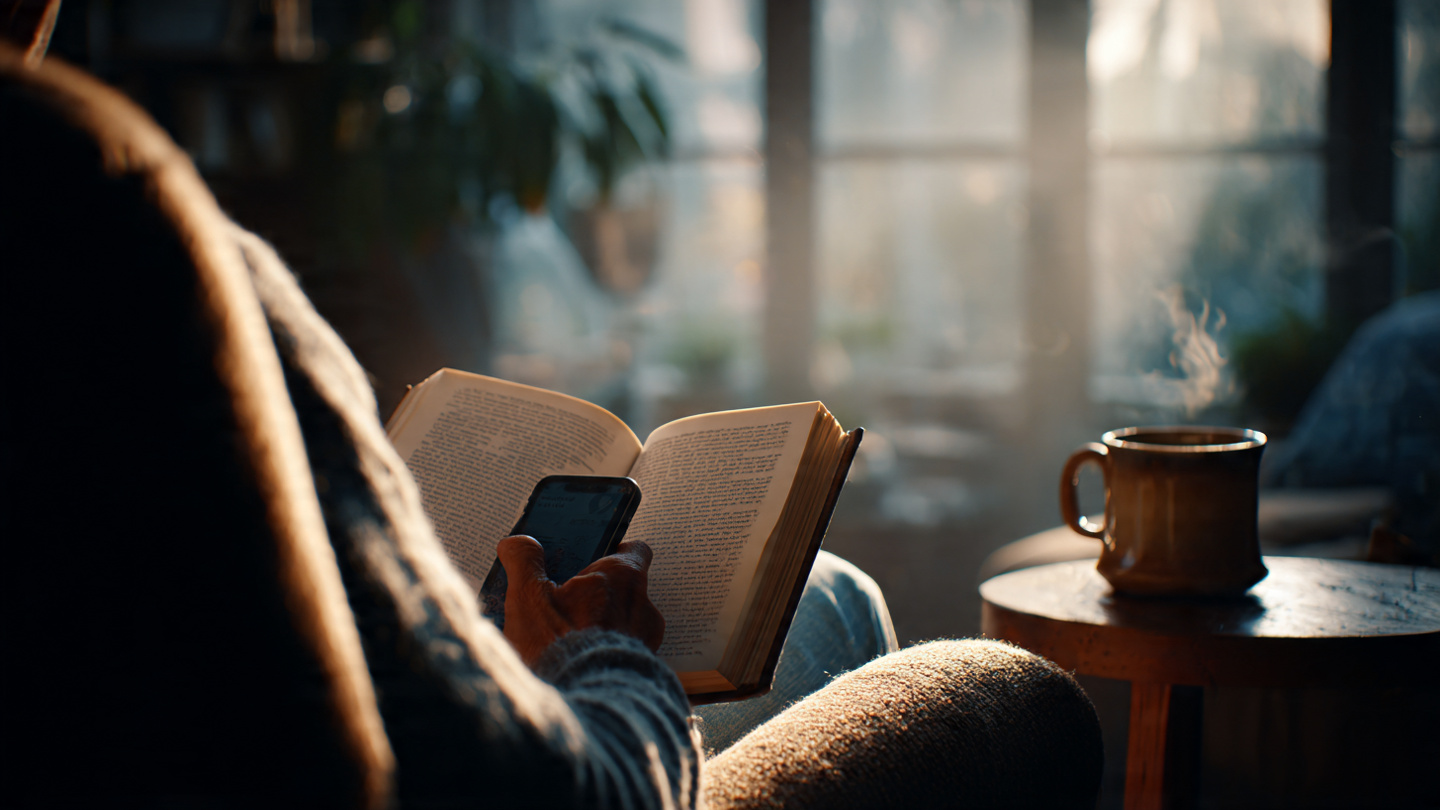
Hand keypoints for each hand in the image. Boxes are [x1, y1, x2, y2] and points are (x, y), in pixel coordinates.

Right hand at [497, 535, 664, 667]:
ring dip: (602, 627)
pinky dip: (605, 654)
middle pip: (625, 589)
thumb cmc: (561, 646)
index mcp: (623, 578)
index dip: (612, 551)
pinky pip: (624, 654)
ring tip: (565, 638)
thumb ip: (525, 563)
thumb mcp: (529, 597)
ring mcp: (646, 642)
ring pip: (624, 624)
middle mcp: (643, 607)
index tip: (589, 558)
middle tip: (566, 600)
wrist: (586, 709)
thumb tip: (517, 543)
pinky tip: (577, 663)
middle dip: (598, 593)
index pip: (633, 551)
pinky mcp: (641, 672)